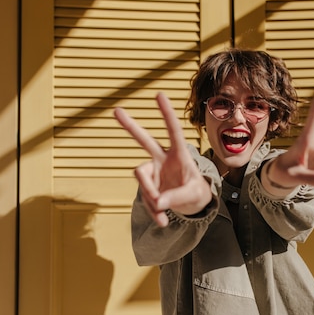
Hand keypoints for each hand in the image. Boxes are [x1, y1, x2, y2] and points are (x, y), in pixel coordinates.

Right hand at [114, 93, 212, 226]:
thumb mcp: (193, 196)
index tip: (159, 94)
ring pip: (142, 178)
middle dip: (130, 126)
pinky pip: (145, 198)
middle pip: (144, 140)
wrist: (192, 206)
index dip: (166, 113)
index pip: (173, 131)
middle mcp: (162, 159)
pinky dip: (153, 211)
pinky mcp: (147, 185)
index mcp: (179, 154)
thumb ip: (176, 197)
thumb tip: (158, 202)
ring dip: (151, 196)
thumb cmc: (197, 194)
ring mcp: (152, 172)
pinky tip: (163, 220)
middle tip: (115, 110)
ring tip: (163, 212)